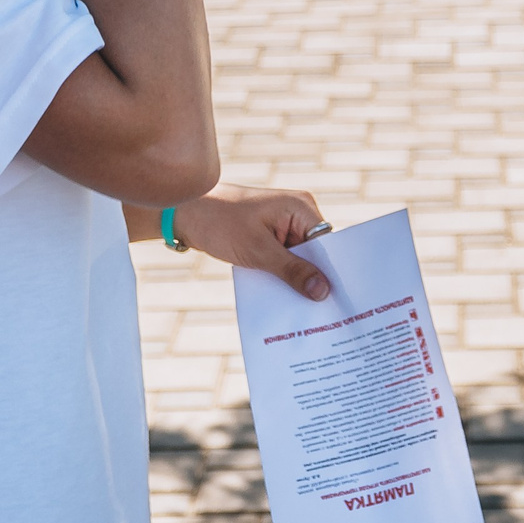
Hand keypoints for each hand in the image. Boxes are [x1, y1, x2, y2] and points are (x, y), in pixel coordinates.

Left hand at [170, 185, 332, 299]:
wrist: (185, 212)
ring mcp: (282, 225)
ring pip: (299, 259)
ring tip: (304, 312)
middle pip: (316, 254)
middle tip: (323, 314)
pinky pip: (283, 259)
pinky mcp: (269, 236)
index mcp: (301, 208)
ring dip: (295, 281)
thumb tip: (324, 291)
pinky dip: (281, 276)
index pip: (328, 245)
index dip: (332, 272)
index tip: (338, 301)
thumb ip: (292, 270)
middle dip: (314, 280)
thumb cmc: (221, 223)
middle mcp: (297, 214)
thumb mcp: (258, 251)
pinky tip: (283, 299)